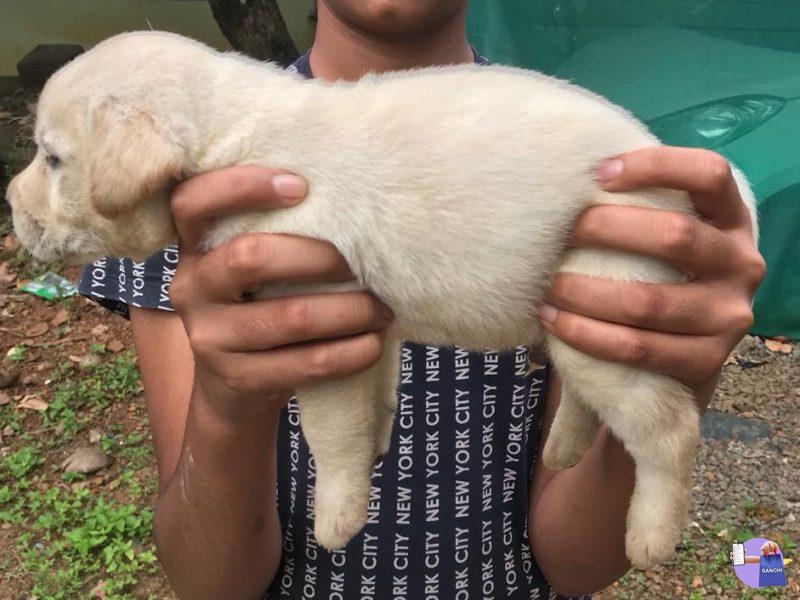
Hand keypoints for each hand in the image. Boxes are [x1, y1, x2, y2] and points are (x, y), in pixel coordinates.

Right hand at [168, 166, 392, 421]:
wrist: (233, 388)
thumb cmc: (258, 305)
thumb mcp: (249, 265)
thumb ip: (274, 231)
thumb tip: (352, 197)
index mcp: (193, 247)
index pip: (192, 202)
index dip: (242, 187)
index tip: (301, 186)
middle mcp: (191, 288)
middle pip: (250, 257)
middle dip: (319, 256)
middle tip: (363, 261)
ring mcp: (210, 338)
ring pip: (291, 317)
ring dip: (350, 310)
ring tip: (382, 307)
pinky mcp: (240, 379)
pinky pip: (307, 362)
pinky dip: (351, 352)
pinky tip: (373, 343)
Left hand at [538, 147, 764, 399]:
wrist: (681, 351)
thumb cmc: (658, 274)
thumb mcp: (662, 235)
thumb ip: (639, 207)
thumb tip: (570, 176)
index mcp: (732, 219)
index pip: (710, 173)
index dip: (655, 166)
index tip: (598, 173)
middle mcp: (741, 264)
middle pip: (676, 236)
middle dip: (607, 229)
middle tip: (563, 233)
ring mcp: (728, 318)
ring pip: (648, 301)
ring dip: (585, 292)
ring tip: (547, 285)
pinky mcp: (707, 362)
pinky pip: (636, 347)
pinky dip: (585, 333)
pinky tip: (553, 319)